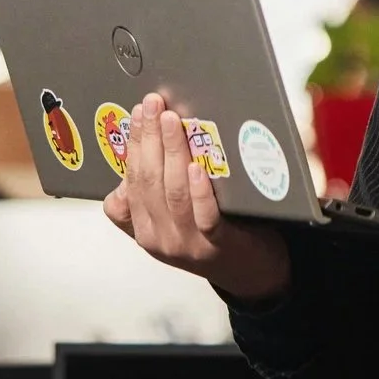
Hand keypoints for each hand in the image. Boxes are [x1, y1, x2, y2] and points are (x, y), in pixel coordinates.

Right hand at [103, 92, 290, 304]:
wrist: (251, 274)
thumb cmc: (213, 236)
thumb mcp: (173, 220)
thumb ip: (153, 195)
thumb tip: (140, 150)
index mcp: (143, 230)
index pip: (127, 184)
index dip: (130, 147)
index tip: (137, 114)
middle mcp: (160, 239)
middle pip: (147, 182)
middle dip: (147, 138)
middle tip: (152, 104)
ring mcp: (188, 244)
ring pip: (172, 192)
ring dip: (171, 152)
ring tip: (171, 121)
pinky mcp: (218, 244)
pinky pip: (204, 215)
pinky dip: (199, 190)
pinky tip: (197, 166)